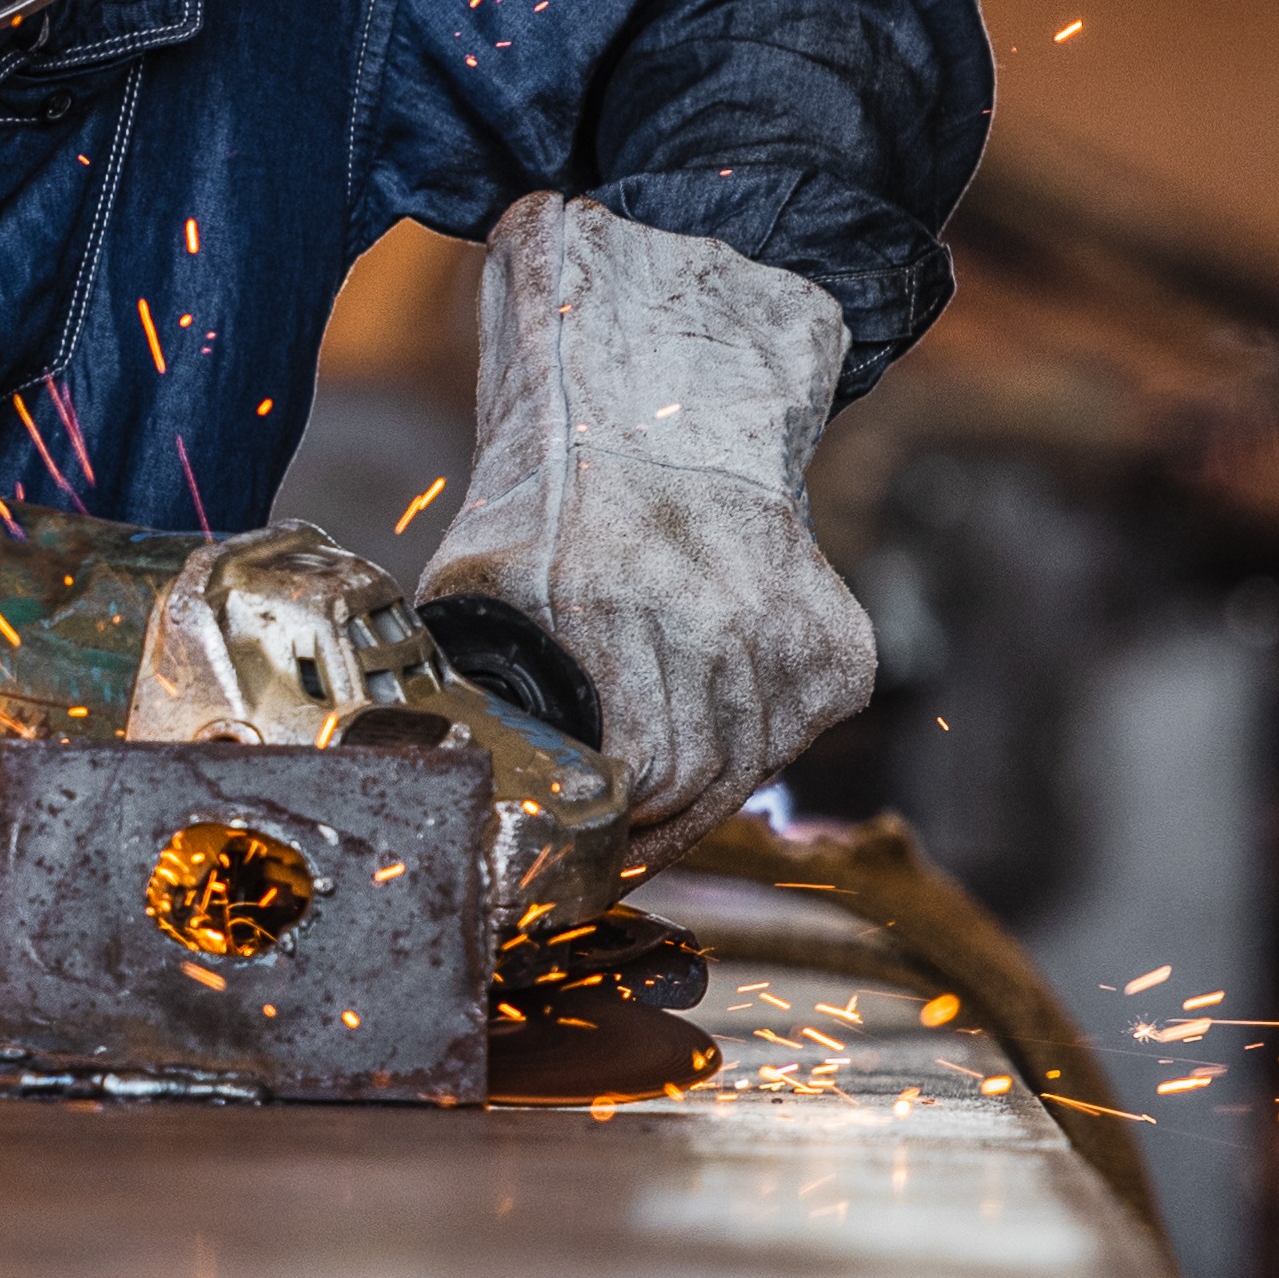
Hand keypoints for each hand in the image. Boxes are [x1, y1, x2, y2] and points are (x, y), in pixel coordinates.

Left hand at [415, 193, 876, 858]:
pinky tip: (705, 702)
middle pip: (700, 787)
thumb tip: (438, 784)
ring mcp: (789, 630)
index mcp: (614, 602)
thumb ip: (462, 683)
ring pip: (751, 772)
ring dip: (700, 786)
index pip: (639, 774)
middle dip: (652, 827)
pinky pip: (792, 738)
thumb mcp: (473, 585)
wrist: (660, 420)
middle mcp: (716, 614)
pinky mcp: (840, 646)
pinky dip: (751, 742)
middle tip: (613, 838)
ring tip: (649, 764)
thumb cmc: (550, 511)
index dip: (611, 832)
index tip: (581, 857)